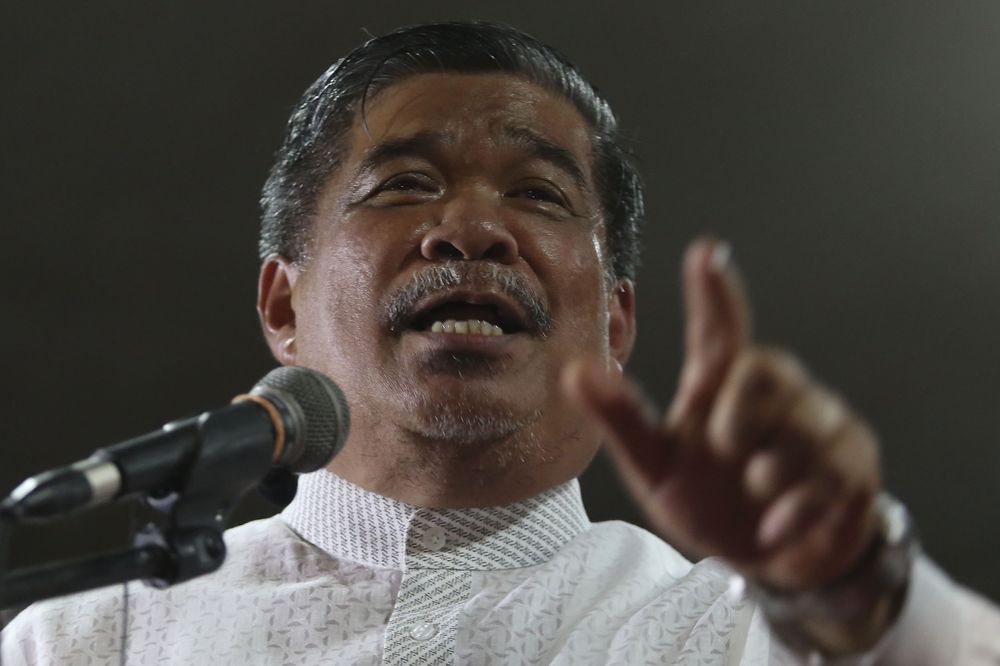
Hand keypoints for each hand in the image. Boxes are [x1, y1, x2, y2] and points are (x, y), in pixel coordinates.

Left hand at [564, 238, 880, 589]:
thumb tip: (574, 372)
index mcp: (717, 385)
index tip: (704, 253)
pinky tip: (777, 526)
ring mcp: (819, 419)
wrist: (767, 559)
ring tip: (755, 494)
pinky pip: (831, 475)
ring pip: (801, 430)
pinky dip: (796, 510)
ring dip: (768, 475)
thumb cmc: (706, 499)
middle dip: (740, 416)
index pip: (718, 330)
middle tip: (725, 452)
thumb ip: (621, 420)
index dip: (714, 292)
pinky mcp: (853, 458)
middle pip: (764, 368)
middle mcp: (772, 389)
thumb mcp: (654, 467)